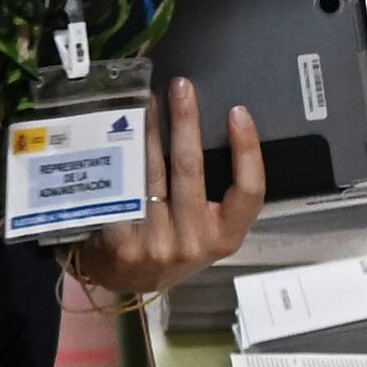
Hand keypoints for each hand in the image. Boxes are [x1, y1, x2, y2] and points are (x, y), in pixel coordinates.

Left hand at [57, 77, 261, 307]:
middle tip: (181, 87)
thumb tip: (214, 128)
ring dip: (148, 130)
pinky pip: (124, 190)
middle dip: (186, 122)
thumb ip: (214, 196)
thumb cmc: (173, 244)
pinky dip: (121, 158)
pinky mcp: (123, 243)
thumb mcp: (206, 229)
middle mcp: (195, 242)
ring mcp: (158, 244)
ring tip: (146, 100)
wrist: (128, 280)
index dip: (247, 151)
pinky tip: (117, 132)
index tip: (239, 112)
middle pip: (192, 170)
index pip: (249, 191)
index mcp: (226, 237)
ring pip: (152, 173)